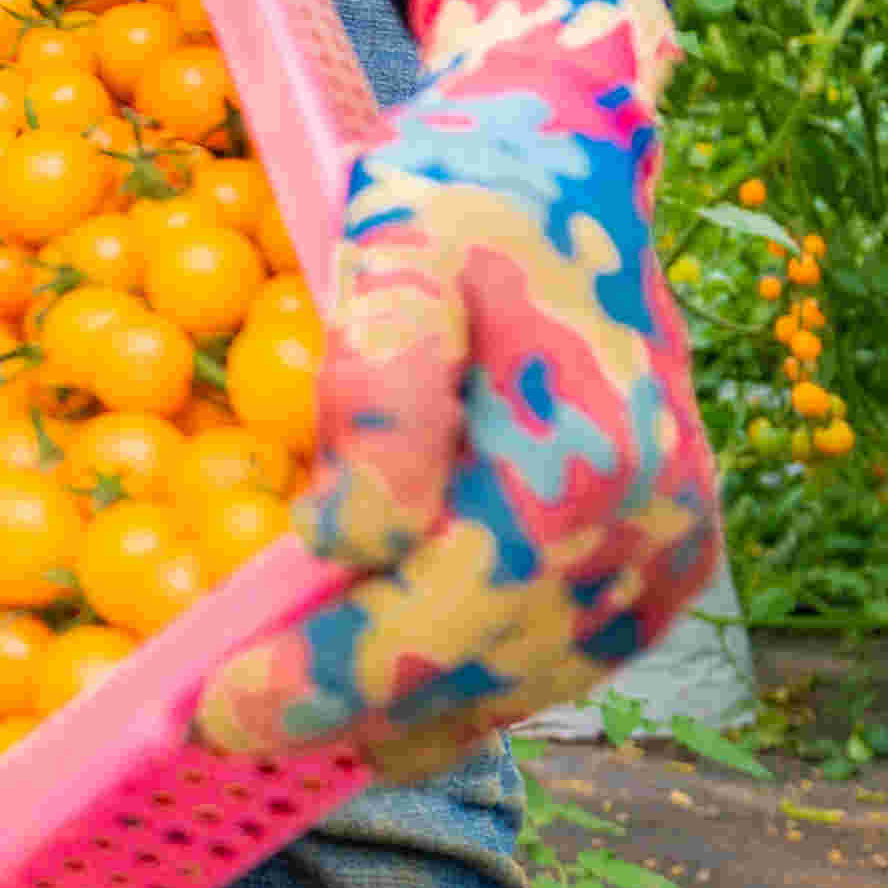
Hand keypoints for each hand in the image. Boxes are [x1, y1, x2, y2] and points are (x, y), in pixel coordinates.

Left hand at [200, 0, 718, 775]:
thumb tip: (351, 541)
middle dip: (343, 716)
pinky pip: (557, 658)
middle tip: (223, 727)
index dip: (321, 684)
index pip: (437, 622)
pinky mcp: (669, 562)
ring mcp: (670, 554)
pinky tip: (377, 677)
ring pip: (521, 686)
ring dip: (403, 715)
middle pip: (478, 675)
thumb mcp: (393, 252)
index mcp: (583, 460)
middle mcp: (650, 527)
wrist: (572, 160)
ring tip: (284, 710)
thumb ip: (377, 391)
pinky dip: (465, 681)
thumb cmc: (461, 198)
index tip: (217, 712)